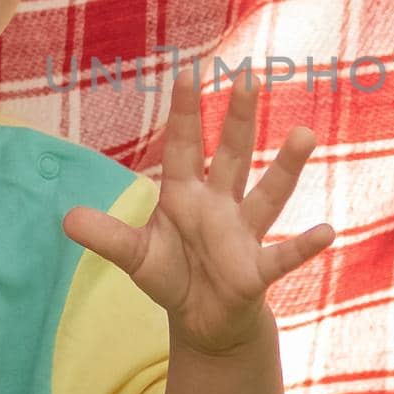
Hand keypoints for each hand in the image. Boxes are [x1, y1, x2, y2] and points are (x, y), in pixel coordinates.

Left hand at [62, 65, 334, 355]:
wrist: (202, 321)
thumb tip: (66, 218)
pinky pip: (282, 256)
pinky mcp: (256, 270)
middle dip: (239, 118)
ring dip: (285, 166)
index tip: (189, 72)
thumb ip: (106, 236)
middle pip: (232, 154)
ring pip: (266, 193)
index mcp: (186, 194)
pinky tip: (326, 231)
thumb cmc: (173, 276)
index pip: (184, 145)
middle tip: (249, 76)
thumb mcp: (134, 256)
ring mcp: (242, 234)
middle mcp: (219, 204)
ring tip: (305, 134)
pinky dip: (303, 245)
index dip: (185, 112)